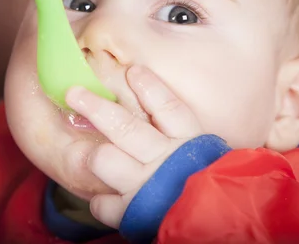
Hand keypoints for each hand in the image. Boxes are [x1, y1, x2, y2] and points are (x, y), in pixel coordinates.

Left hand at [66, 66, 203, 228]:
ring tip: (87, 151)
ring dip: (95, 154)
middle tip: (74, 93)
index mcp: (188, 143)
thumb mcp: (207, 155)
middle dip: (97, 107)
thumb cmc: (213, 186)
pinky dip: (100, 201)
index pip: (168, 108)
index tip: (132, 71)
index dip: (149, 88)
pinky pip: (102, 203)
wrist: (224, 227)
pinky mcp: (133, 213)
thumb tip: (153, 107)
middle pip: (126, 127)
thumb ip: (182, 134)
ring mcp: (146, 186)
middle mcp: (165, 160)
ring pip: (106, 159)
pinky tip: (102, 198)